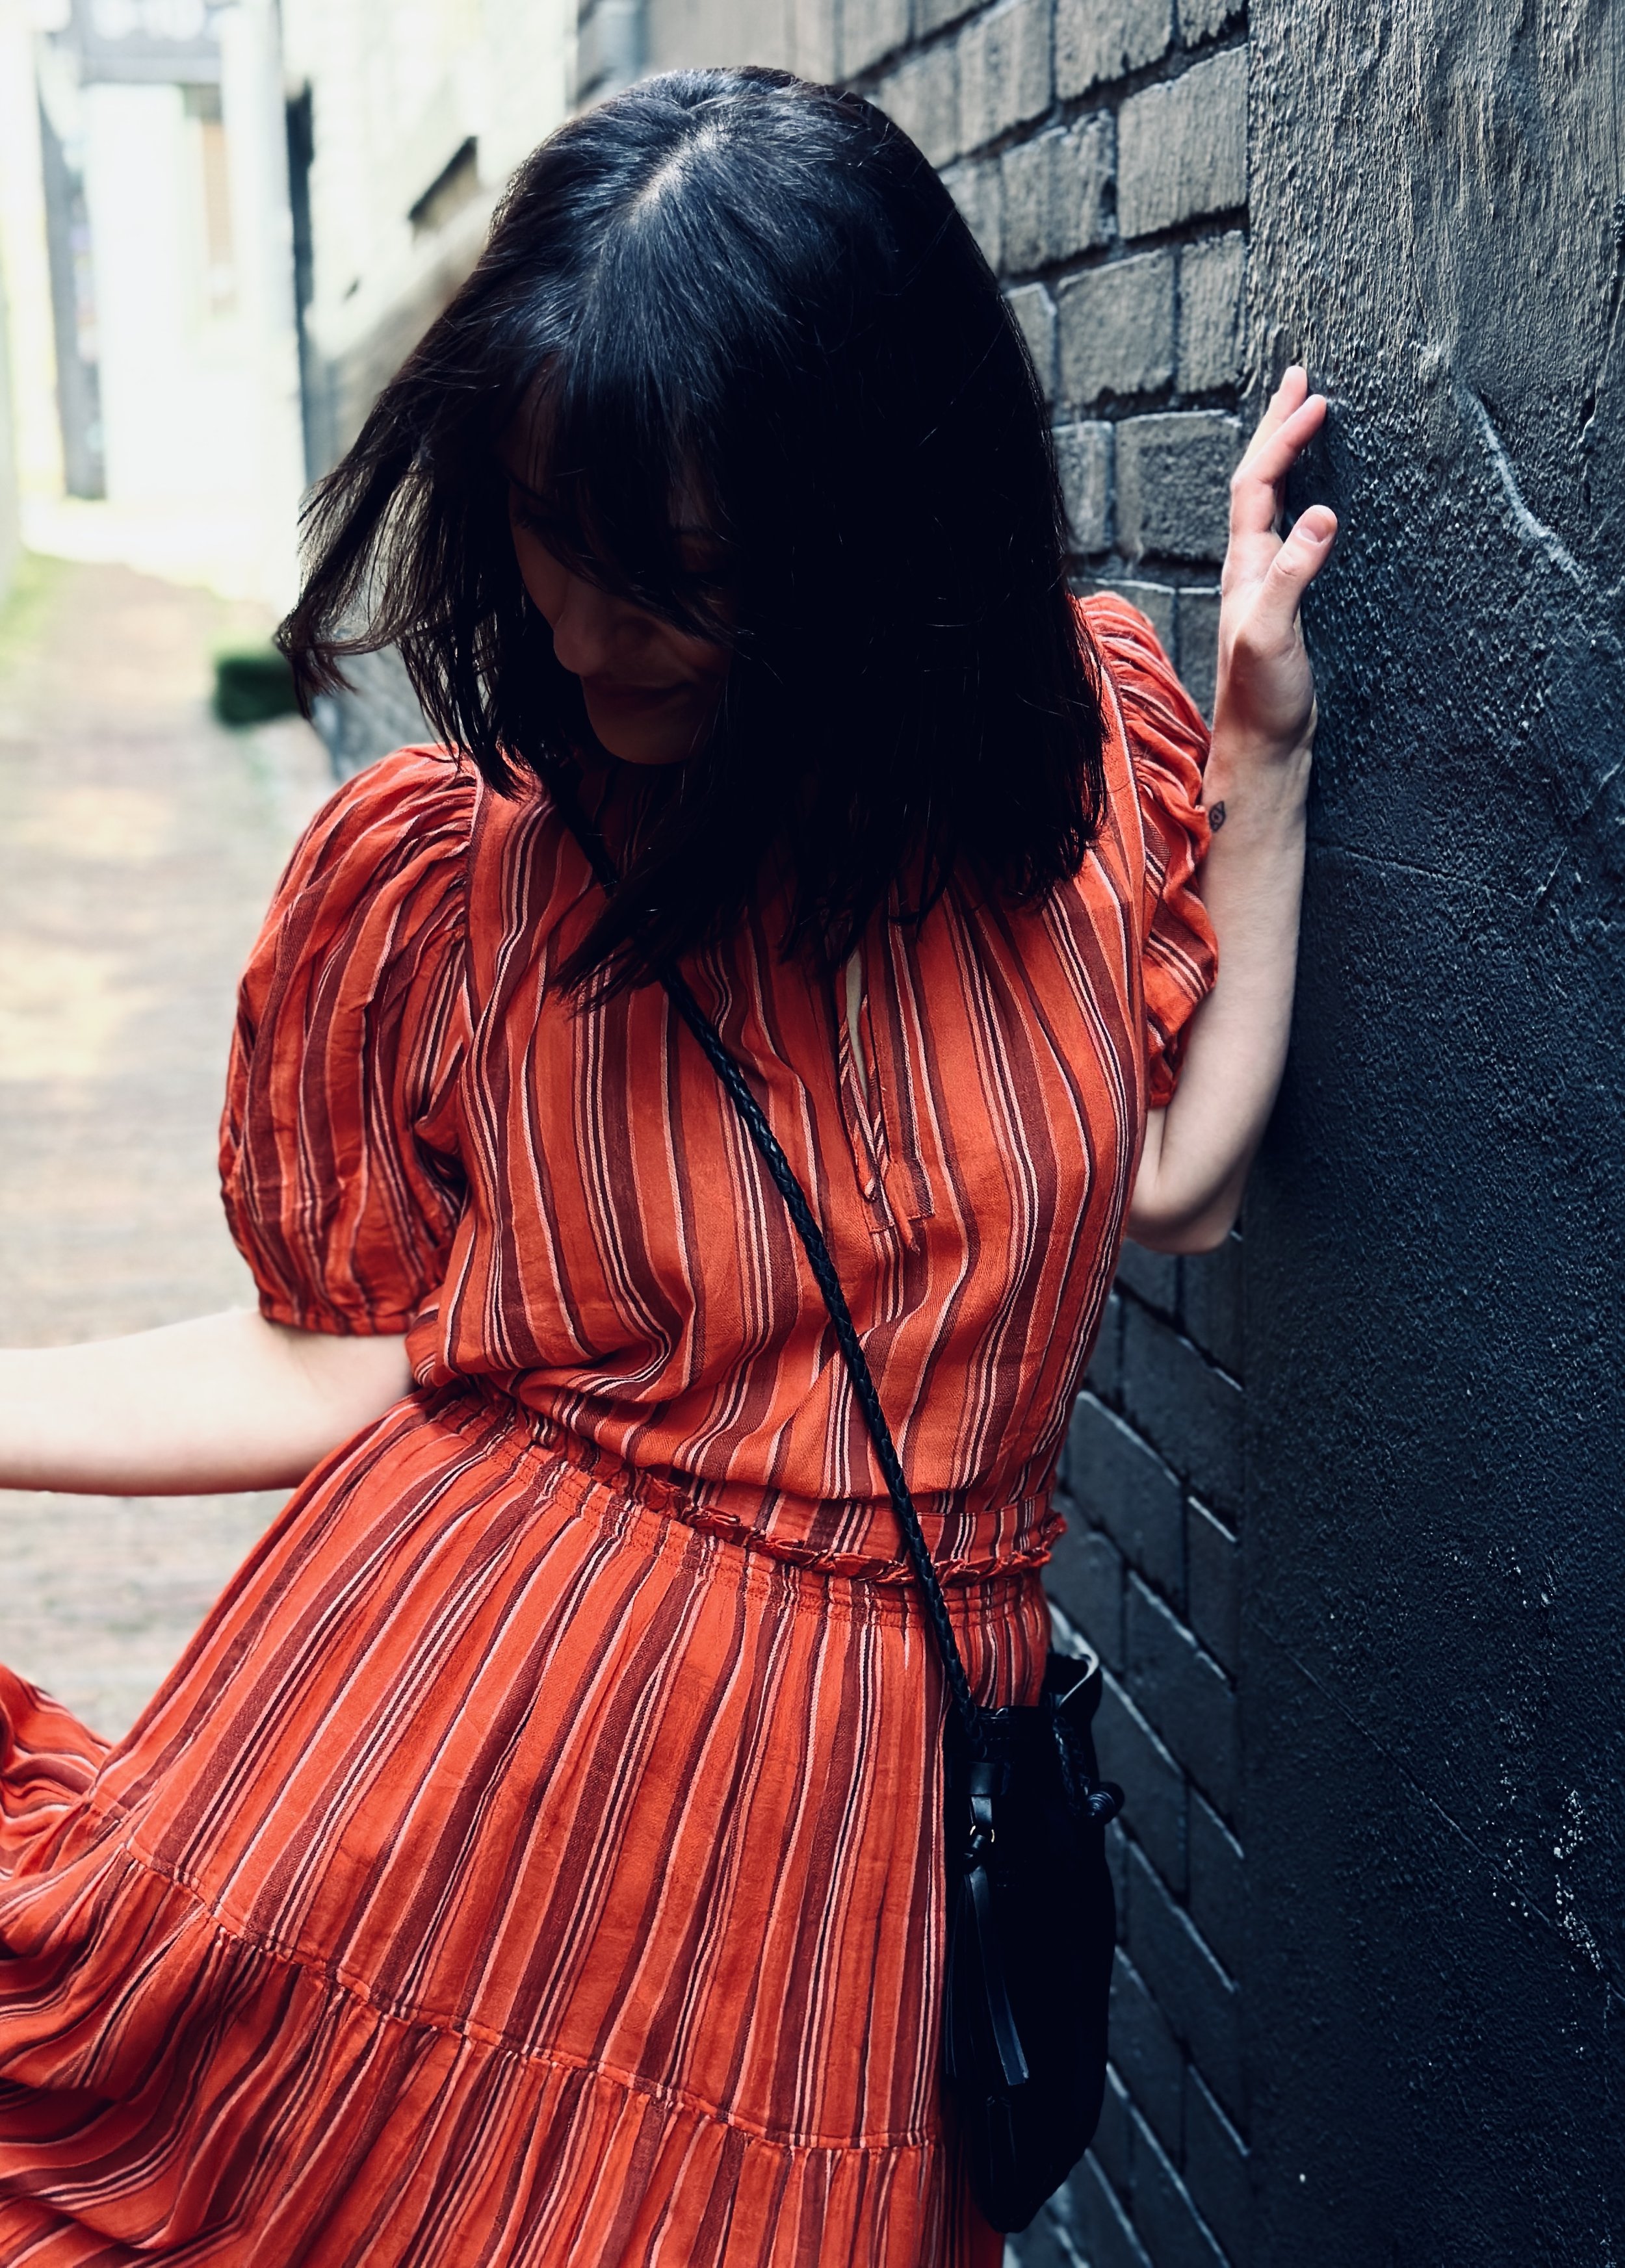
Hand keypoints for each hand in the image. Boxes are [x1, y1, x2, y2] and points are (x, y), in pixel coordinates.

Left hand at [1212, 367, 1336, 766]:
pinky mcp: (1283, 600)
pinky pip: (1287, 527)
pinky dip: (1300, 494)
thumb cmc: (1263, 699)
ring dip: (1284, 454)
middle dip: (1277, 426)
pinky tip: (1313, 494)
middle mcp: (1248, 566)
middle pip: (1256, 480)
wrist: (1263, 746)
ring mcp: (1264, 581)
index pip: (1257, 484)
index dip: (1282, 438)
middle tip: (1299, 377)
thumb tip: (1321, 516)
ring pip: (1268, 500)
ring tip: (1303, 415)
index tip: (1313, 398)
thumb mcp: (1274, 635)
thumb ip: (1292, 576)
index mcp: (1244, 566)